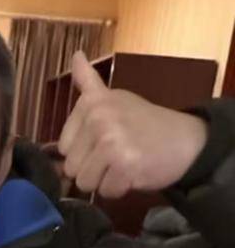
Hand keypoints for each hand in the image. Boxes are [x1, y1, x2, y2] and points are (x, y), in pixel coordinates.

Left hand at [58, 51, 207, 197]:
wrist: (185, 140)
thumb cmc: (144, 124)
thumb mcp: (113, 98)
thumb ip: (88, 84)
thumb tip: (75, 55)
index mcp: (91, 103)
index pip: (63, 148)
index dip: (82, 152)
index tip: (103, 141)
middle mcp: (99, 118)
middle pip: (71, 168)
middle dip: (92, 169)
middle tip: (116, 155)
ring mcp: (112, 140)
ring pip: (85, 182)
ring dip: (104, 181)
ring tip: (123, 163)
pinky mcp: (124, 163)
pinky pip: (105, 191)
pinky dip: (119, 189)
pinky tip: (133, 172)